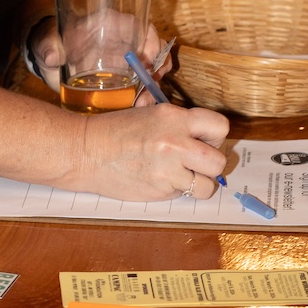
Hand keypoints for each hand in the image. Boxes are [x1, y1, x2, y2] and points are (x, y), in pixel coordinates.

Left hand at [27, 13, 164, 99]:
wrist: (48, 61)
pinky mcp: (122, 80)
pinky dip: (145, 97)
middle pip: (154, 48)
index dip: (150, 41)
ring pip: (153, 69)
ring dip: (153, 85)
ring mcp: (125, 62)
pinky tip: (138, 108)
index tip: (147, 62)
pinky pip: (141, 87)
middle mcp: (123, 42)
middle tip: (152, 84)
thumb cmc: (51, 43)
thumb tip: (50, 56)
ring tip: (143, 102)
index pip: (140, 27)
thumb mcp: (48, 43)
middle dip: (159, 66)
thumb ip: (49, 46)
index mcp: (110, 25)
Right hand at [78, 102, 228, 200]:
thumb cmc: (116, 129)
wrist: (87, 151)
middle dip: (212, 163)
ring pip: (207, 186)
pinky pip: (183, 194)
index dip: (216, 136)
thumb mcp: (150, 112)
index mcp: (175, 118)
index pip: (220, 127)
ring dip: (199, 182)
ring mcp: (168, 170)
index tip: (206, 140)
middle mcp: (176, 143)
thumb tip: (202, 133)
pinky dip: (177, 190)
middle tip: (197, 160)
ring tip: (183, 174)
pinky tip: (162, 180)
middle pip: (219, 161)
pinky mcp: (160, 191)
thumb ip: (178, 121)